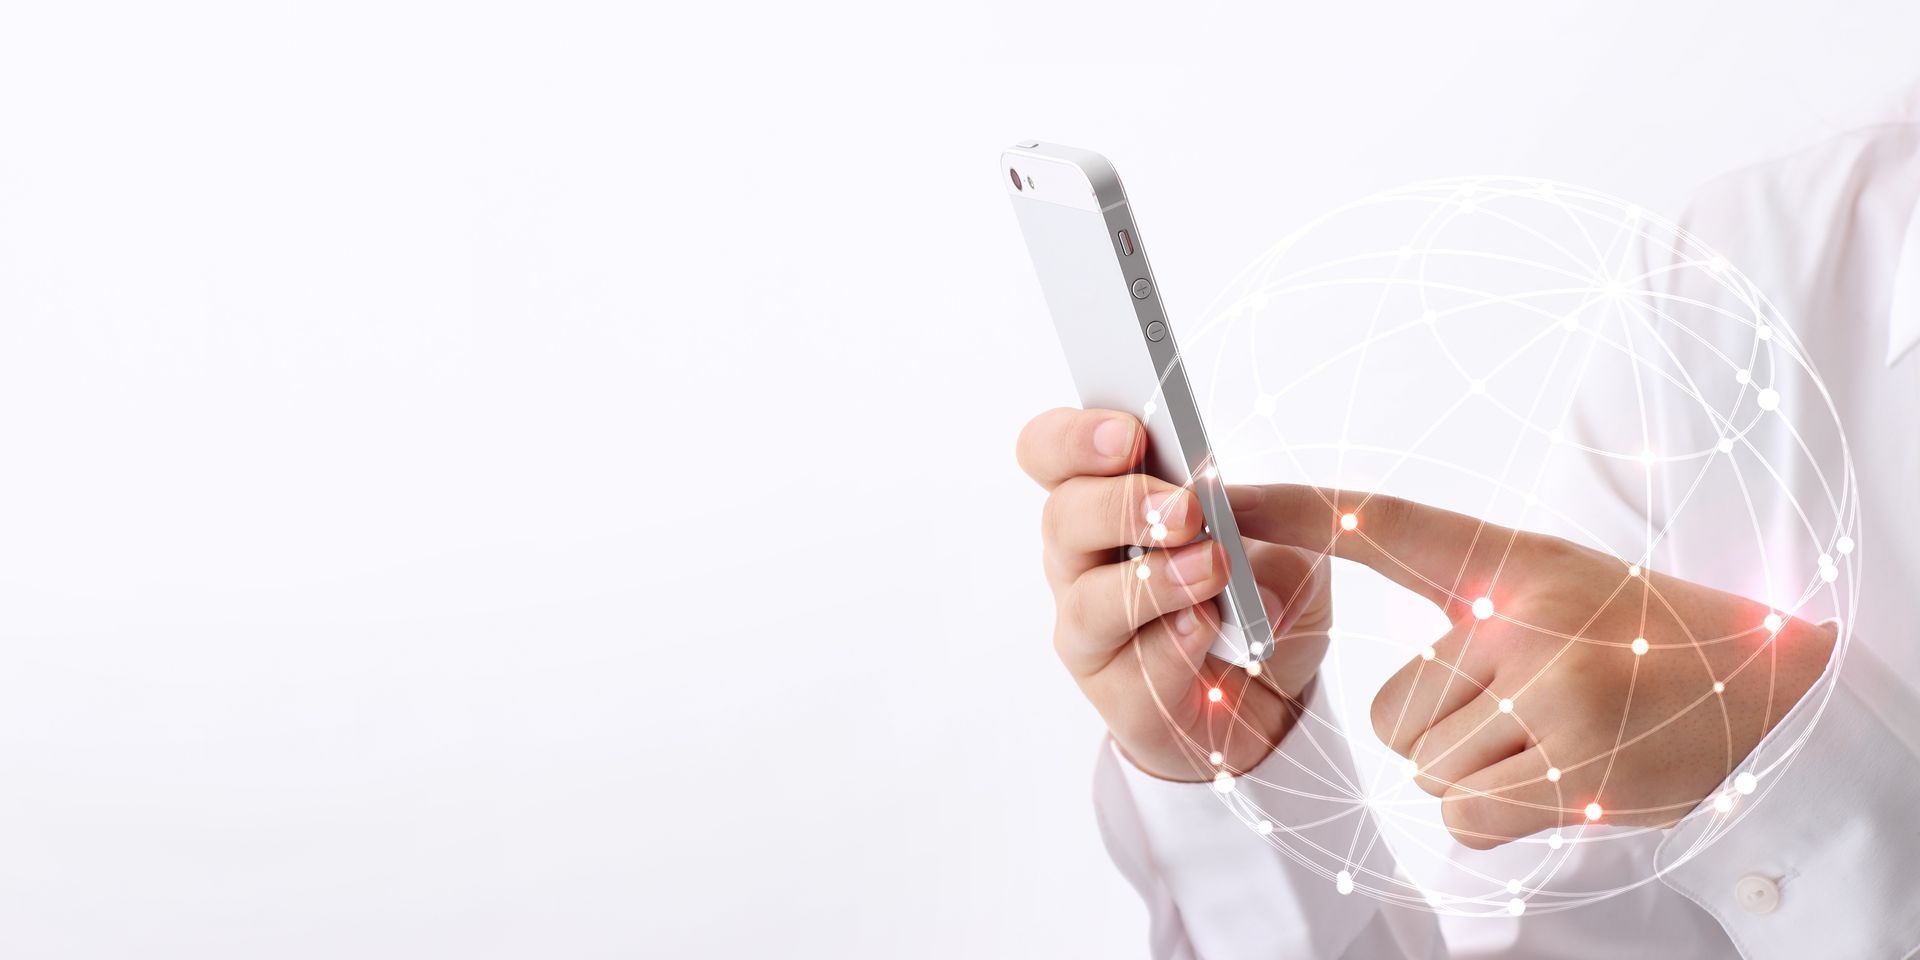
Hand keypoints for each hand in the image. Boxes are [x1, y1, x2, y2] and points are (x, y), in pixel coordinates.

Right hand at [1015, 408, 1332, 781]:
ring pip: (1089, 600)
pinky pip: (1132, 670)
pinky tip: (1209, 628)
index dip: (1075, 437)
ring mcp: (1091, 629)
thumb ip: (1276, 529)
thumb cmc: (1257, 598)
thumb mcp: (1291, 544)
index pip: (1051, 451)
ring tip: (1213, 568)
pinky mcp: (1115, 693)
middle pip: (1061, 517)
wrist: (1270, 694)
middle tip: (1187, 508)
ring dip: (1153, 580)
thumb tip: (1238, 542)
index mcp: (1107, 498)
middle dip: (1122, 506)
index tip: (1131, 433)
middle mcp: (1082, 560)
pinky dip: (1175, 646)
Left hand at [1238, 484, 1836, 847]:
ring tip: (1551, 736)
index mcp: (1511, 564)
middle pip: (1392, 713)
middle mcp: (1526, 620)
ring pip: (1425, 768)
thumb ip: (1444, 593)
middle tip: (1527, 704)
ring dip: (1474, 772)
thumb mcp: (1537, 588)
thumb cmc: (1623, 637)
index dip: (1292, 509)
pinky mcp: (1575, 772)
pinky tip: (1560, 776)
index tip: (1214, 493)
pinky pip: (1461, 816)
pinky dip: (1496, 814)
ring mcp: (1554, 697)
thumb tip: (1316, 569)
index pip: (1384, 525)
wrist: (1761, 685)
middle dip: (1442, 727)